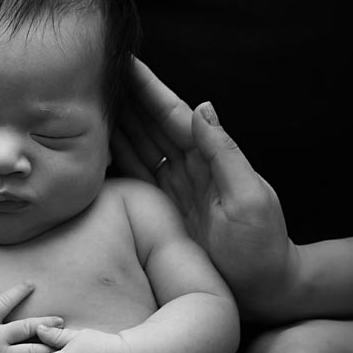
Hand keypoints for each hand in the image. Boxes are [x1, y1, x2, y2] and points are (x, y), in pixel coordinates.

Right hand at [111, 57, 301, 321]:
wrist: (265, 291)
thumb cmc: (262, 247)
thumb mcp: (249, 197)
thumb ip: (225, 153)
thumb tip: (202, 107)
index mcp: (211, 159)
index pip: (174, 115)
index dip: (149, 89)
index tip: (126, 61)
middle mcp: (190, 169)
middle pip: (150, 125)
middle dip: (125, 97)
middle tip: (94, 72)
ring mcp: (175, 190)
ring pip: (138, 147)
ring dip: (115, 123)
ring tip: (87, 102)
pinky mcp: (163, 212)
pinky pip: (134, 179)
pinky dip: (115, 160)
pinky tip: (94, 148)